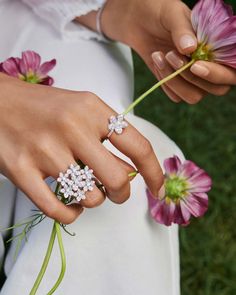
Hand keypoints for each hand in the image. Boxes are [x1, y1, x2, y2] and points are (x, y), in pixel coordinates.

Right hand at [0, 73, 162, 223]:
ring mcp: (44, 150)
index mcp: (92, 109)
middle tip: (116, 191)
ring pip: (90, 197)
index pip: (138, 145)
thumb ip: (108, 134)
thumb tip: (133, 170)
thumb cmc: (45, 107)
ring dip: (94, 200)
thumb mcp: (83, 107)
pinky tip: (72, 206)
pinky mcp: (21, 170)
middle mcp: (71, 128)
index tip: (158, 189)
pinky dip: (72, 214)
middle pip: (118, 179)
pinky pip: (58, 209)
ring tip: (84, 187)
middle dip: (123, 193)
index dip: (154, 172)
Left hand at [101, 0, 234, 103]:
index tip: (195, 66)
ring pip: (193, 96)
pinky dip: (164, 82)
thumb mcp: (172, 13)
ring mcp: (193, 78)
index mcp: (219, 46)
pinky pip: (175, 96)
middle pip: (217, 89)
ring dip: (175, 80)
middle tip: (172, 55)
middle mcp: (210, 65)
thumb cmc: (160, 11)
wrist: (138, 19)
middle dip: (192, 77)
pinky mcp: (175, 84)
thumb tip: (190, 49)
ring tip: (162, 55)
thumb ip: (182, 29)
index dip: (219, 74)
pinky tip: (156, 60)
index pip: (232, 71)